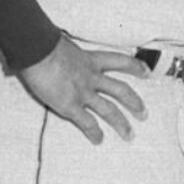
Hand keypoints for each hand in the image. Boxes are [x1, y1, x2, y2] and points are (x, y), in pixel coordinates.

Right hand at [17, 36, 148, 144]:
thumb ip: (68, 51)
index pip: (120, 61)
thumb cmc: (44, 43)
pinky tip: (99, 140)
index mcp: (91, 59)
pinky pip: (86, 123)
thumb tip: (59, 48)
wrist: (36, 50)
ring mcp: (83, 92)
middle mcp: (91, 77)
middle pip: (121, 91)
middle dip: (134, 103)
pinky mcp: (70, 106)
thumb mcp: (63, 43)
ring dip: (121, 123)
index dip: (135, 66)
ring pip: (109, 110)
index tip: (146, 71)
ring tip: (129, 135)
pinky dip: (94, 133)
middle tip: (143, 113)